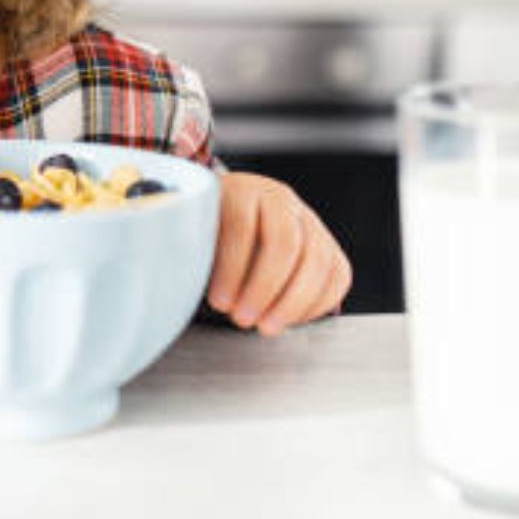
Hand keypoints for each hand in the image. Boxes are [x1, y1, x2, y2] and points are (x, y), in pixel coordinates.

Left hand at [207, 173, 351, 335]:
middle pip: (285, 243)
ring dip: (293, 303)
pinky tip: (291, 318)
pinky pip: (338, 275)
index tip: (219, 301)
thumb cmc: (213, 229)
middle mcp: (281, 200)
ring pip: (318, 261)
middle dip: (265, 289)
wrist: (238, 212)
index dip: (231, 269)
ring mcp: (310, 221)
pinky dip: (317, 303)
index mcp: (243, 191)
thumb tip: (181, 286)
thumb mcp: (197, 232)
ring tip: (267, 327)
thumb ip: (194, 253)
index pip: (242, 226)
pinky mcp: (330, 244)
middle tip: (244, 319)